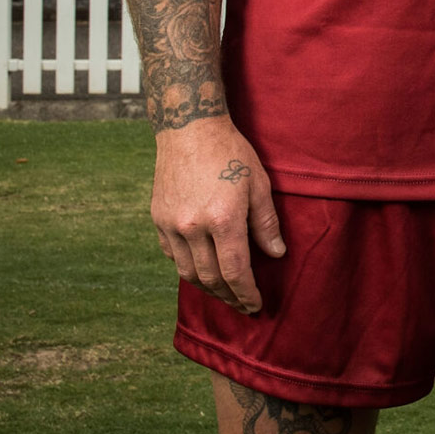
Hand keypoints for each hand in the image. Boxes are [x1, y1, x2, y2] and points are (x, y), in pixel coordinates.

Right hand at [151, 116, 283, 314]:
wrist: (189, 129)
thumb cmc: (231, 152)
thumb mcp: (259, 183)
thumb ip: (266, 223)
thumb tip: (276, 254)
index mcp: (223, 219)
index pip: (235, 271)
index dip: (246, 293)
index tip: (255, 304)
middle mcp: (193, 227)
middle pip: (210, 278)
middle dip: (228, 297)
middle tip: (242, 304)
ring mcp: (171, 224)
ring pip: (187, 273)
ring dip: (207, 288)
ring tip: (224, 293)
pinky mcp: (158, 219)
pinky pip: (171, 256)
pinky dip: (188, 268)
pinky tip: (202, 269)